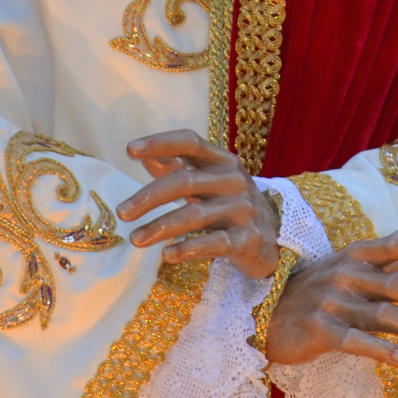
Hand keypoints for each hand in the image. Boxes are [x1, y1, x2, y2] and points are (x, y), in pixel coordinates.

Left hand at [117, 130, 280, 279]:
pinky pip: (214, 243)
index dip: (160, 143)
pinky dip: (188, 249)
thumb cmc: (231, 205)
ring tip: (135, 239)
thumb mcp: (209, 182)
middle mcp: (234, 180)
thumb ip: (178, 168)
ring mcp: (243, 210)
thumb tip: (143, 154)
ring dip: (160, 227)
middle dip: (149, 197)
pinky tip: (167, 255)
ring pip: (195, 215)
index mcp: (222, 161)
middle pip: (185, 181)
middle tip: (122, 213)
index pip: (190, 143)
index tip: (129, 149)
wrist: (275, 238)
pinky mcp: (248, 240)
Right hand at [266, 232, 397, 366]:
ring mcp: (333, 302)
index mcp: (356, 254)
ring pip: (385, 314)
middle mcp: (346, 273)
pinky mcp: (320, 331)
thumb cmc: (315, 293)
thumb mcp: (349, 272)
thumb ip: (385, 268)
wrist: (263, 316)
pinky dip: (381, 349)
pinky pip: (356, 341)